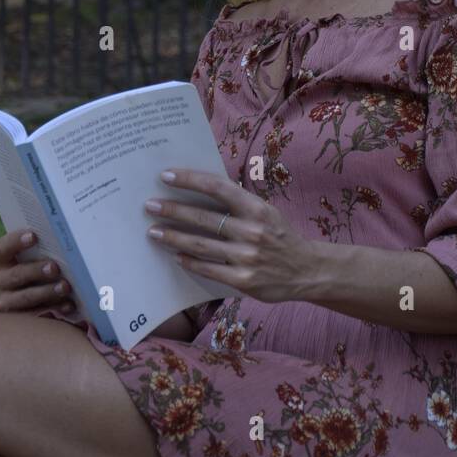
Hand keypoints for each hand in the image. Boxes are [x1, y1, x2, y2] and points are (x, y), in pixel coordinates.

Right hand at [0, 230, 73, 313]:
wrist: (31, 293)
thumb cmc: (36, 264)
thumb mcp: (32, 255)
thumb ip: (39, 248)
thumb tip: (59, 238)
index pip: (3, 248)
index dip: (17, 241)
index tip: (34, 236)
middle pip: (16, 275)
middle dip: (36, 271)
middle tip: (55, 267)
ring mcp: (5, 302)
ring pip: (26, 297)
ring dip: (47, 292)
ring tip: (65, 287)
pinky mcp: (18, 319)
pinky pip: (36, 315)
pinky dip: (54, 309)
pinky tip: (68, 304)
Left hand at [144, 169, 314, 304]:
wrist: (306, 270)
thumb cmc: (279, 236)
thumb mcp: (265, 212)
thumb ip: (238, 203)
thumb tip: (200, 187)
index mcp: (257, 208)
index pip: (218, 188)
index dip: (190, 180)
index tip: (166, 176)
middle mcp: (252, 231)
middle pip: (204, 218)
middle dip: (173, 210)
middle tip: (149, 205)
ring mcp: (247, 257)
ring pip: (201, 245)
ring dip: (174, 237)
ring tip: (154, 231)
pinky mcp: (243, 281)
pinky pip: (208, 269)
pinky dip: (190, 261)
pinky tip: (175, 255)